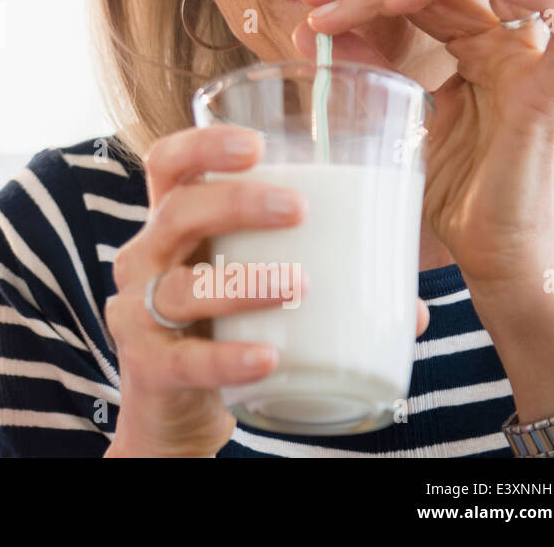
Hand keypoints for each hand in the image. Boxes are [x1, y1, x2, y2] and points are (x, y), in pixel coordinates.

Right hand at [104, 125, 429, 457]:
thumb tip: (415, 306)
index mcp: (171, 226)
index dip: (203, 146)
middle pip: (177, 211)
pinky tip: (268, 358)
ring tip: (299, 285)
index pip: (168, 165)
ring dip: (243, 282)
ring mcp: (138, 313)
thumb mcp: (249, 289)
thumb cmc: (218, 330)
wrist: (173, 409)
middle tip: (299, 209)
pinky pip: (184, 360)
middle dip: (236, 203)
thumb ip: (319, 281)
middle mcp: (146, 259)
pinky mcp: (147, 367)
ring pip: (182, 287)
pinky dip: (227, 359)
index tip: (257, 144)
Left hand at [294, 0, 553, 289]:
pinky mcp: (550, 94)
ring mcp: (530, 66)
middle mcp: (503, 48)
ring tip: (385, 0)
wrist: (486, 257)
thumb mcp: (391, 122)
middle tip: (317, 0)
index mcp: (470, 50)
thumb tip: (308, 29)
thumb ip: (362, 72)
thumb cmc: (447, 196)